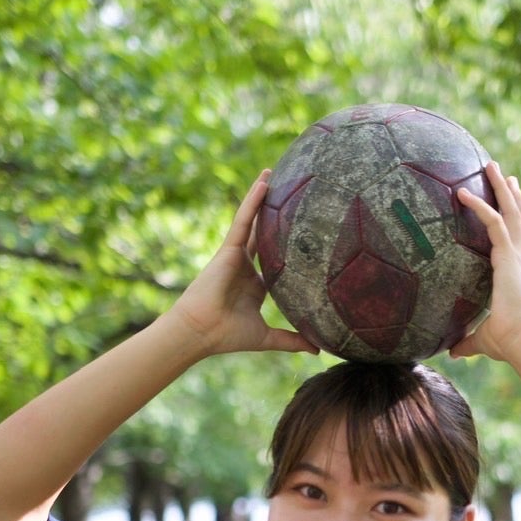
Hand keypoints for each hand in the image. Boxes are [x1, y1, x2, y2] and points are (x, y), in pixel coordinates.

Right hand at [172, 172, 319, 356]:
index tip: (306, 232)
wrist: (202, 332)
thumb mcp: (268, 337)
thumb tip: (319, 349)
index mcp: (255, 284)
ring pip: (254, 220)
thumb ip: (292, 340)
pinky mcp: (229, 248)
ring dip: (263, 196)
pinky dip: (253, 200)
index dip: (288, 245)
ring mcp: (236, 255)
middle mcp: (246, 266)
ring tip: (274, 171)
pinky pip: (243, 219)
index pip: (276, 260)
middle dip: (275, 213)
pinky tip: (264, 181)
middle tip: (291, 190)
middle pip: (265, 233)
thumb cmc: (228, 336)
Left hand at [451, 162, 520, 361]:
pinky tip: (463, 192)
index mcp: (519, 273)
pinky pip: (495, 222)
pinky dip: (480, 205)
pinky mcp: (509, 257)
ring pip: (512, 211)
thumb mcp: (483, 339)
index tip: (512, 200)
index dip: (518, 216)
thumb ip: (468, 342)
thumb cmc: (508, 343)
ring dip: (501, 187)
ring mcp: (517, 256)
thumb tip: (453, 353)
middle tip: (503, 172)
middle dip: (512, 193)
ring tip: (491, 165)